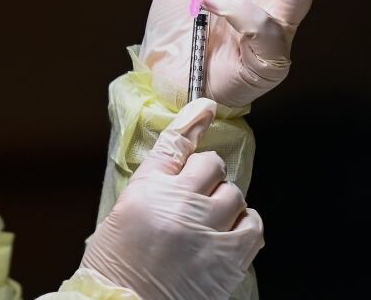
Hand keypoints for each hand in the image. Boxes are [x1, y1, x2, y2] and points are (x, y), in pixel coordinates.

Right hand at [81, 98, 263, 298]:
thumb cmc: (118, 263)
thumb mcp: (122, 213)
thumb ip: (153, 185)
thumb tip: (180, 165)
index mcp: (145, 190)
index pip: (175, 144)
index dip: (193, 122)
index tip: (206, 107)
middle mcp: (178, 204)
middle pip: (211, 165)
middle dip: (206, 176)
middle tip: (196, 196)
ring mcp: (205, 230)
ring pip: (233, 193)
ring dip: (224, 202)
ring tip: (209, 221)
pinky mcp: (228, 257)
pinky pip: (252, 224)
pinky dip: (244, 224)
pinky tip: (230, 231)